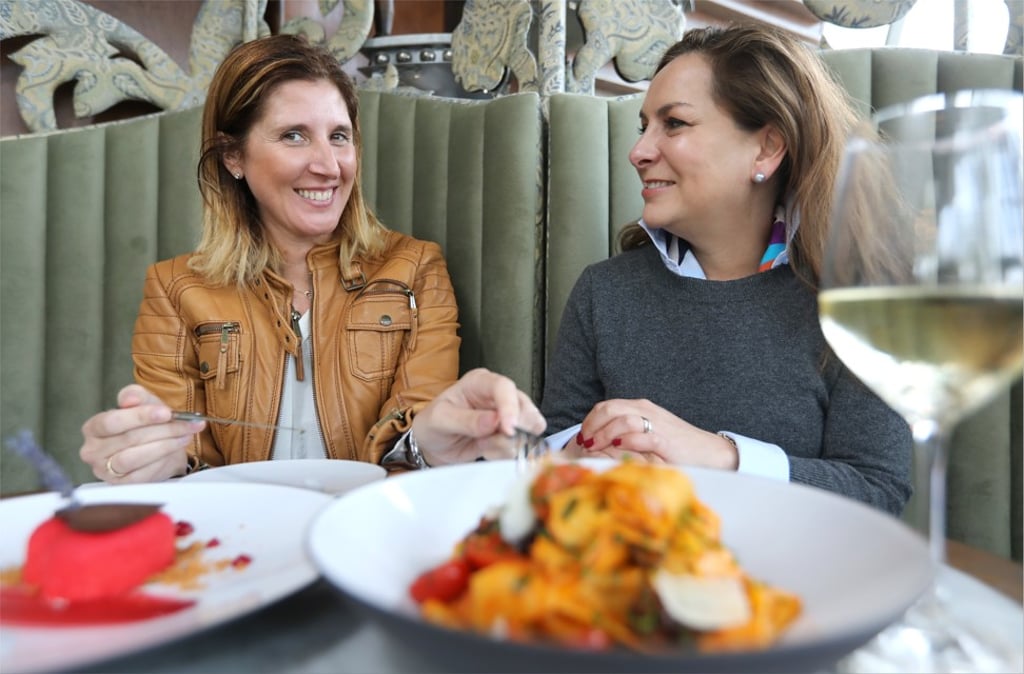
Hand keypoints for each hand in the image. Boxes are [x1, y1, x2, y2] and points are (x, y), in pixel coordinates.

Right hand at [79, 384, 205, 482]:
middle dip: (163, 430)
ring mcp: (105, 470)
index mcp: (93, 427)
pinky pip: (142, 474)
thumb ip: (134, 395)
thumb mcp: (142, 402)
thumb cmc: (145, 422)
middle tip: (188, 424)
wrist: (157, 445)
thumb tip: (129, 399)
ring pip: (134, 458)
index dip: (140, 416)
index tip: (166, 413)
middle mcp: (93, 450)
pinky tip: (175, 450)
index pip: (112, 421)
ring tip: (185, 436)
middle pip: (128, 439)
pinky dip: (162, 460)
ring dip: (165, 446)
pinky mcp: (121, 484)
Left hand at [412, 368, 545, 464]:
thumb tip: (494, 421)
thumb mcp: (441, 420)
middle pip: (525, 407)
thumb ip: (465, 420)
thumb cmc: (433, 424)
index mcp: (480, 382)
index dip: (510, 407)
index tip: (509, 429)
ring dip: (507, 444)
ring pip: (528, 429)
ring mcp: (507, 415)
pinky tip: (487, 450)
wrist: (433, 445)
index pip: (503, 387)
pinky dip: (505, 453)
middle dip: (514, 430)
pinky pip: (521, 446)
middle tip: (489, 442)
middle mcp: (498, 395)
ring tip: (483, 445)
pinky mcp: (511, 434)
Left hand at [573, 398, 737, 469]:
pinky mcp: (663, 439)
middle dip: (591, 426)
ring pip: (620, 419)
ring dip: (602, 434)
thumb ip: (626, 434)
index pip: (606, 406)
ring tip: (595, 447)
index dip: (589, 420)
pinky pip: (638, 436)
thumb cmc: (677, 446)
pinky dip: (623, 442)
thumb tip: (599, 444)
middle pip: (608, 409)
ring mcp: (655, 423)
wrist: (709, 451)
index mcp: (640, 407)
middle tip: (584, 443)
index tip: (582, 437)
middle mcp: (645, 410)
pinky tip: (615, 448)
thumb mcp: (648, 435)